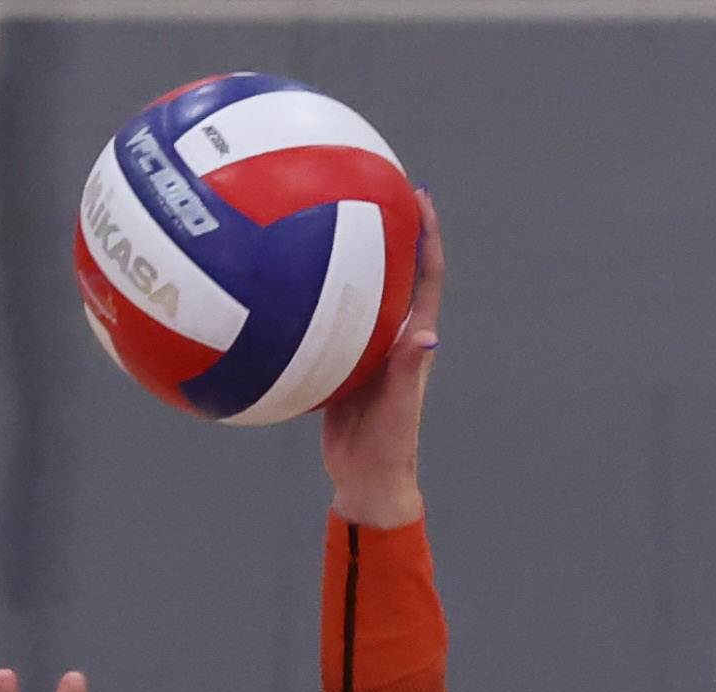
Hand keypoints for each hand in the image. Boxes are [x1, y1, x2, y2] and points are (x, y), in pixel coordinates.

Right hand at [323, 189, 441, 528]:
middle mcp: (392, 337)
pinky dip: (314, 296)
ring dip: (352, 257)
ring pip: (360, 292)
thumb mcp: (396, 408)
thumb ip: (405, 371)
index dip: (428, 238)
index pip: (426, 279)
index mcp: (411, 342)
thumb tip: (425, 334)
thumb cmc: (388, 447)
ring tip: (329, 217)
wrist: (365, 480)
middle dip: (390, 230)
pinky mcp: (341, 364)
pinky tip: (286, 279)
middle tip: (373, 188)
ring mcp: (366, 349)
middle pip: (394, 272)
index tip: (419, 197)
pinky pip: (327, 320)